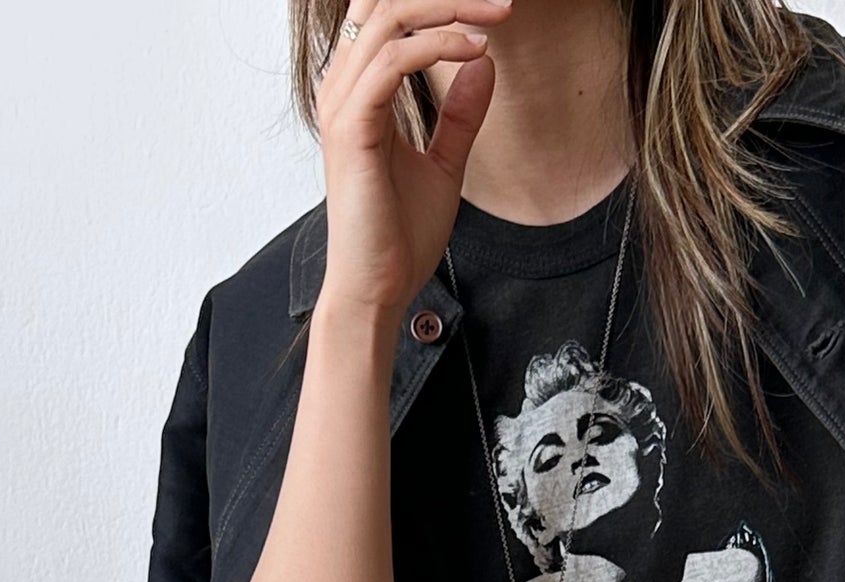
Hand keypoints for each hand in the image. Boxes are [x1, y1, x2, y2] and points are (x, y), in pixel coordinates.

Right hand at [313, 0, 509, 324]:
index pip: (387, 15)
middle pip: (385, 2)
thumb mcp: (444, 165)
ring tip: (495, 19)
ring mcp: (343, 106)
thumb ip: (460, 116)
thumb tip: (484, 65)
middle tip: (501, 4)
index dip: (436, 2)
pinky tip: (474, 53)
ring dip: (448, 10)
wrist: (378, 290)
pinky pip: (391, 62)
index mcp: (359, 92)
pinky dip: (436, 48)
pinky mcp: (352, 129)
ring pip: (388, 19)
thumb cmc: (399, 238)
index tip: (491, 11)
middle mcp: (343, 89)